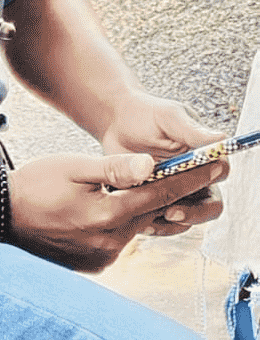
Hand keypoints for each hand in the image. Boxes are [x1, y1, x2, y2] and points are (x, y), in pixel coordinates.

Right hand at [8, 149, 225, 272]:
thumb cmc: (35, 186)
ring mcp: (102, 258)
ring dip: (146, 209)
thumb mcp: (74, 167)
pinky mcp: (93, 265)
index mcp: (109, 216)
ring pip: (137, 227)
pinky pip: (119, 241)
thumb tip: (151, 167)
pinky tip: (113, 210)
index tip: (218, 166)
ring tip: (154, 189)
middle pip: (154, 213)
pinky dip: (121, 224)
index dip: (192, 178)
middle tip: (202, 172)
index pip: (162, 194)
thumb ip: (114, 169)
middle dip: (177, 193)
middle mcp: (110, 243)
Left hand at [100, 90, 227, 236]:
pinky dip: (154, 225)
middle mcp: (196, 176)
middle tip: (170, 213)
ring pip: (187, 220)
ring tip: (147, 219)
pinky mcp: (157, 203)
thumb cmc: (145, 114)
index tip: (190, 185)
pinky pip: (163, 224)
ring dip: (172, 223)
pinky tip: (137, 220)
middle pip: (211, 205)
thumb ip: (193, 131)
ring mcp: (177, 192)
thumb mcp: (169, 117)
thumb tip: (222, 139)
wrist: (116, 123)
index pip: (220, 171)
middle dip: (194, 214)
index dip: (209, 182)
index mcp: (205, 154)